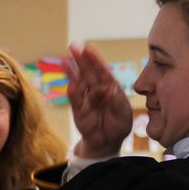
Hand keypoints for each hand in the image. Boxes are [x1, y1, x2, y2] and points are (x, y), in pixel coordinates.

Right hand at [66, 43, 132, 157]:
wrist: (107, 143)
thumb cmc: (118, 126)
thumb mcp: (124, 115)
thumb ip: (118, 103)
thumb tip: (112, 89)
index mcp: (110, 88)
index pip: (103, 71)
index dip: (96, 60)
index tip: (89, 48)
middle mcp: (97, 90)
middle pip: (88, 73)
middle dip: (81, 60)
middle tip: (74, 46)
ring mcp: (86, 100)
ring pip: (78, 83)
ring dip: (72, 72)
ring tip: (64, 60)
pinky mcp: (78, 111)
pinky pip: (75, 101)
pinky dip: (73, 93)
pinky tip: (70, 84)